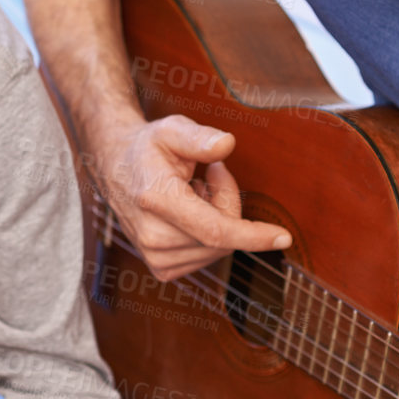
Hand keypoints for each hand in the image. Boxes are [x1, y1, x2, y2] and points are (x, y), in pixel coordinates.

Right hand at [96, 114, 290, 280]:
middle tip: (211, 172)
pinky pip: (207, 256)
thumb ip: (199, 137)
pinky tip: (189, 212)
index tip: (283, 237)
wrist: (115, 169)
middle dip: (227, 201)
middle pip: (223, 234)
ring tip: (194, 190)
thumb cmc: (147, 148)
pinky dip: (208, 235)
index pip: (215, 230)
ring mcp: (155, 256)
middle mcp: (153, 236)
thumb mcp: (172, 129)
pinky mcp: (162, 268)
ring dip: (217, 218)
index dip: (252, 235)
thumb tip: (227, 144)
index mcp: (157, 200)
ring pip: (218, 247)